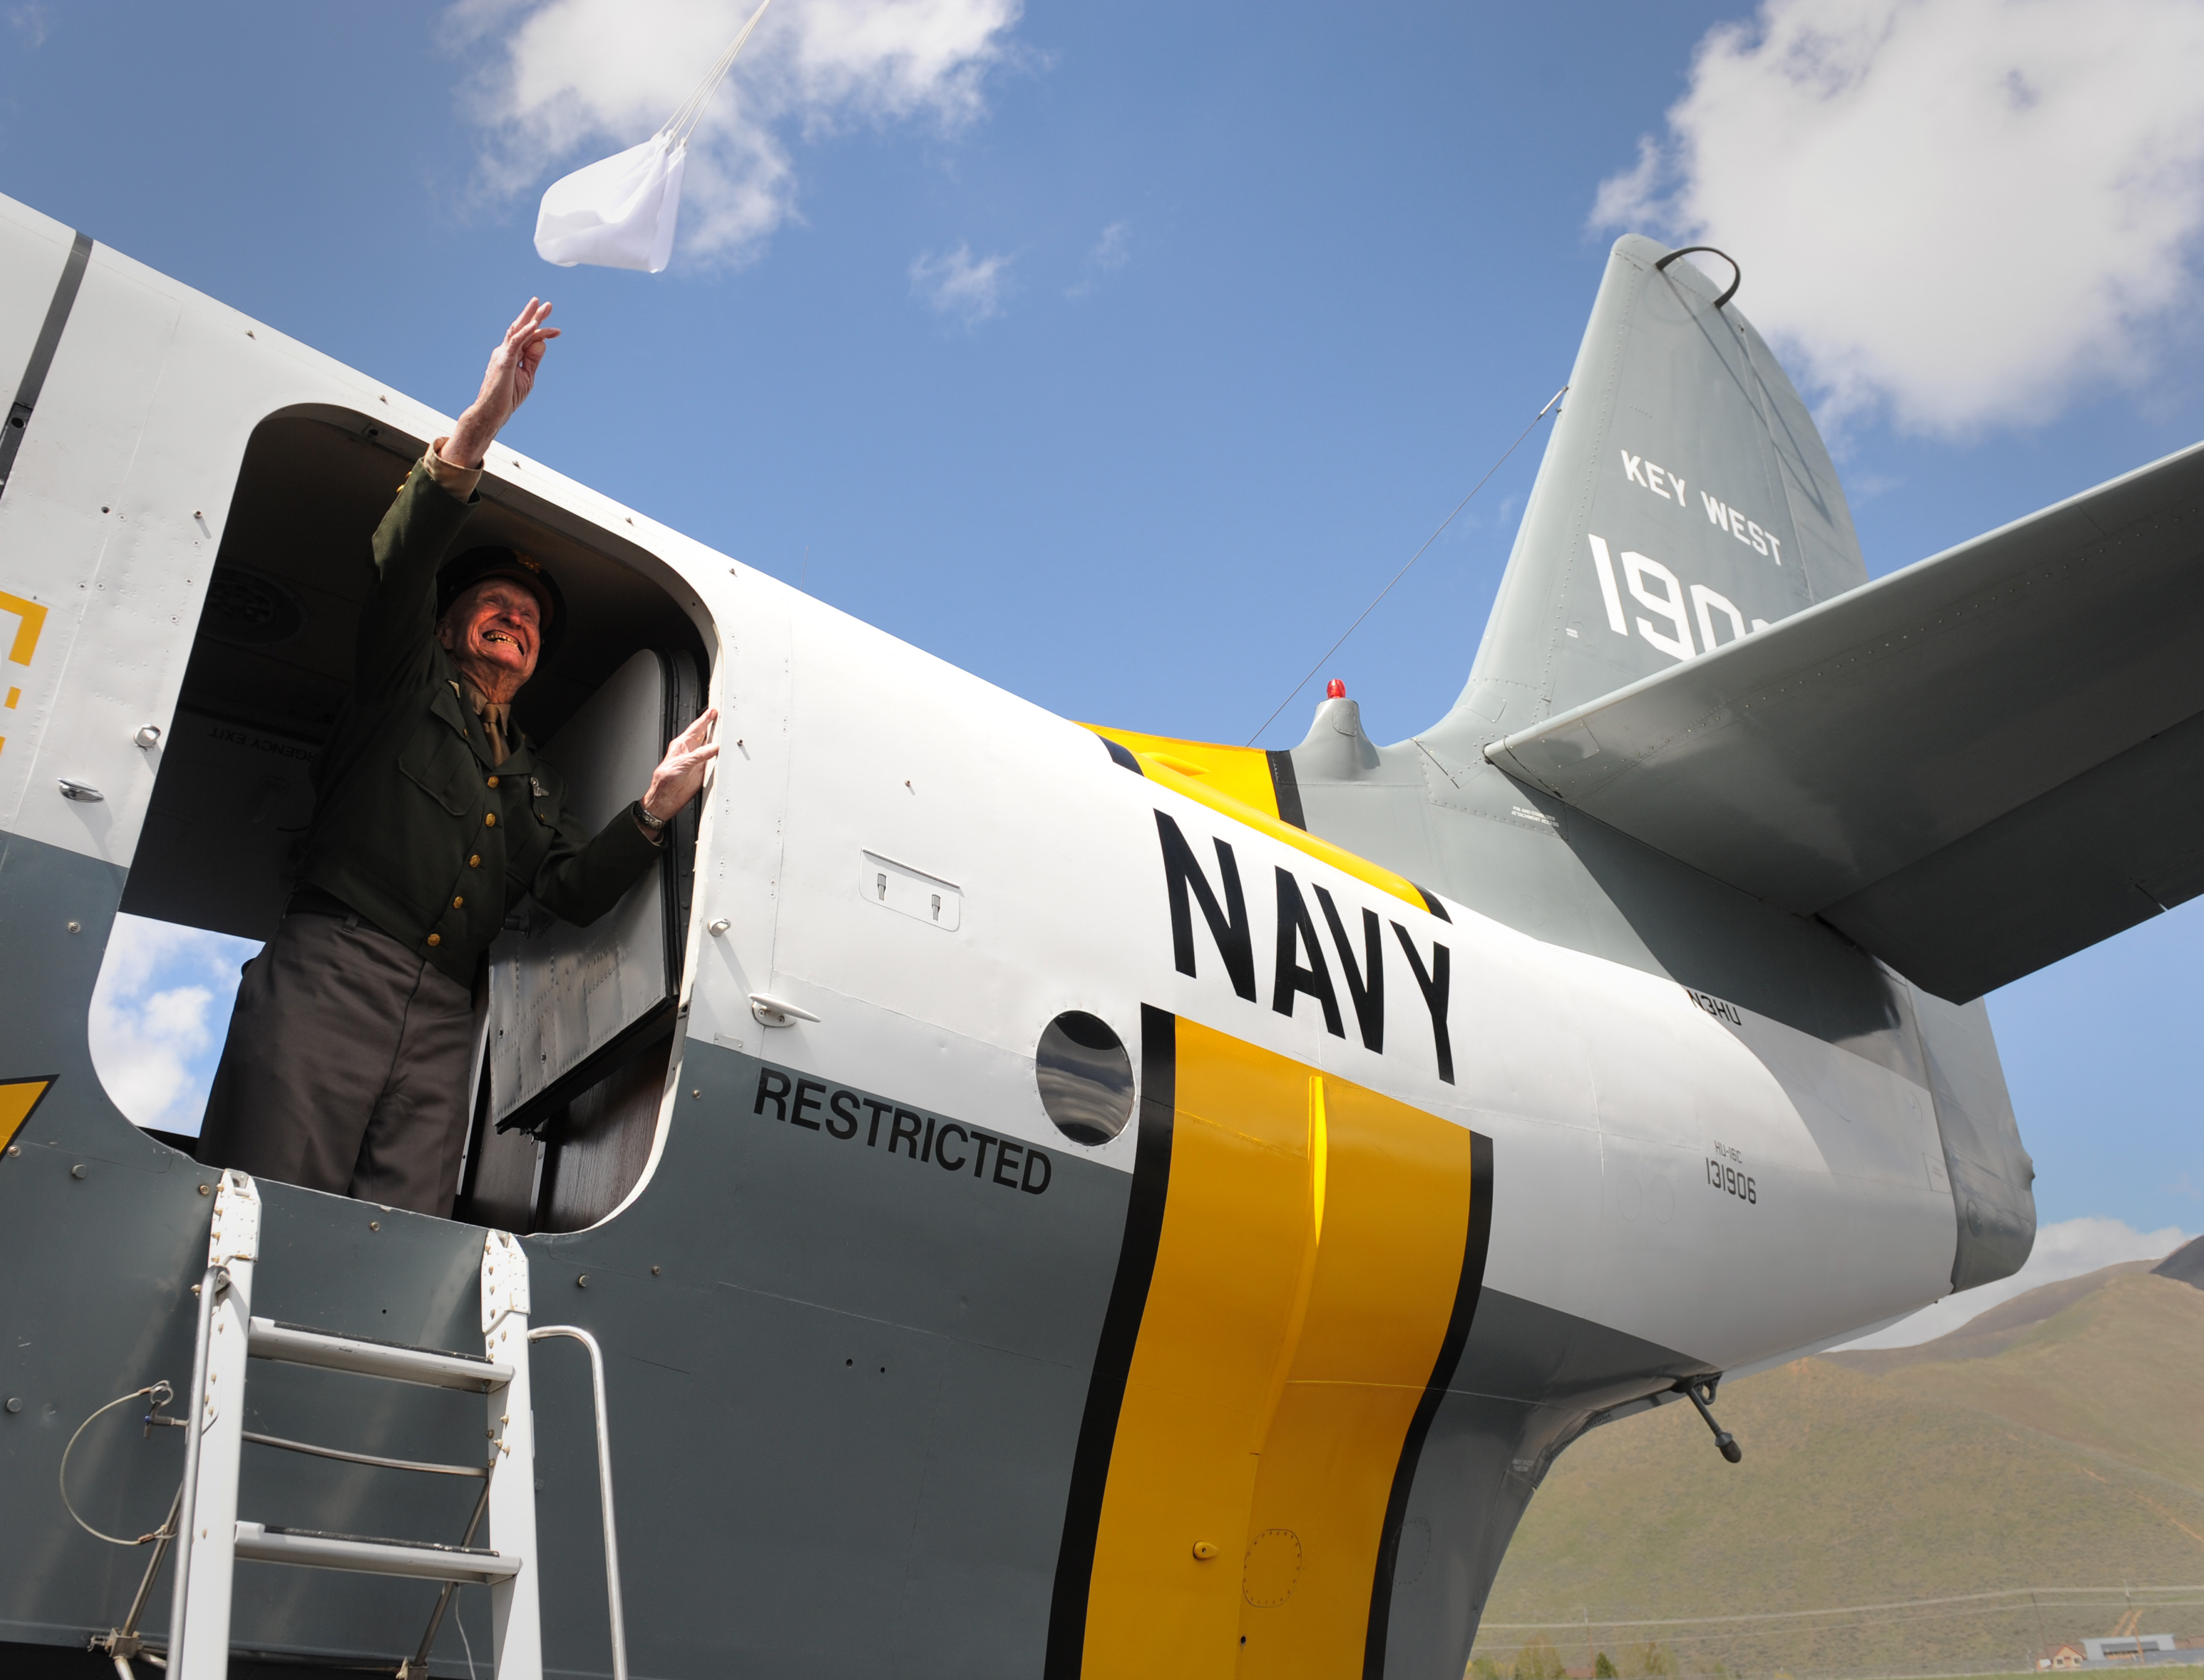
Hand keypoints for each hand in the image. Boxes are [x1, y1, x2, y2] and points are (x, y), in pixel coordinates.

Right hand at [444, 299, 559, 467]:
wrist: (492, 413)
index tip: (558, 331)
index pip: (527, 338)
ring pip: (518, 331)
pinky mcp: (503, 361)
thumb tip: (542, 343)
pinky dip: (525, 333)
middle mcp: (505, 351)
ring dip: (531, 318)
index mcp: (511, 355)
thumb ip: (533, 359)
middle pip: (521, 328)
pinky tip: (535, 325)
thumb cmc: (507, 397)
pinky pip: (515, 343)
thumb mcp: (527, 376)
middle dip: (534, 315)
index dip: (542, 332)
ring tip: (542, 306)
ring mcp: (502, 354)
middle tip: (547, 304)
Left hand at [641, 707, 719, 822]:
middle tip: (719, 716)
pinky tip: (724, 753)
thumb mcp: (683, 763)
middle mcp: (690, 751)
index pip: (696, 728)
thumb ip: (699, 755)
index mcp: (682, 745)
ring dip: (716, 740)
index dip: (705, 719)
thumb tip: (714, 747)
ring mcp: (696, 761)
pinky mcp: (701, 771)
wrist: (666, 797)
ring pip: (709, 747)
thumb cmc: (665, 780)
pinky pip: (713, 761)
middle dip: (711, 725)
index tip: (712, 711)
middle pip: (703, 735)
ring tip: (724, 731)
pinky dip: (719, 756)